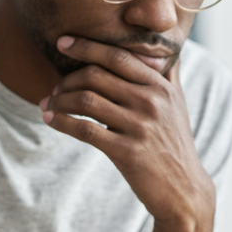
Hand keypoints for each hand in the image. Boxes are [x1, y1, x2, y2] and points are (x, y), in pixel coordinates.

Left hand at [40, 35, 214, 230]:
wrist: (184, 190)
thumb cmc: (175, 144)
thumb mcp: (179, 105)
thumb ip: (170, 74)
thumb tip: (168, 47)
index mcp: (160, 86)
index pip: (117, 56)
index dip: (86, 46)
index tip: (62, 42)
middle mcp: (150, 102)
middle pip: (96, 75)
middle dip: (67, 78)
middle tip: (54, 88)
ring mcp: (139, 127)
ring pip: (86, 100)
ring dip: (59, 100)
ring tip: (48, 104)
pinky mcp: (126, 152)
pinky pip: (85, 130)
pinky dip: (62, 122)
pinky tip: (50, 120)